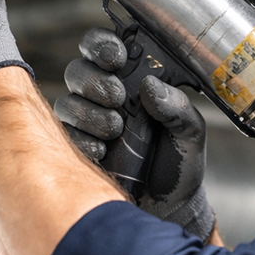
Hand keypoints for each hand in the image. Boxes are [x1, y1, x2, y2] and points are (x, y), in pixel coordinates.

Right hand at [55, 28, 214, 240]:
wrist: (171, 209)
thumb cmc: (180, 164)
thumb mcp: (190, 132)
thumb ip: (177, 107)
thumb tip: (151, 86)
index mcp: (133, 82)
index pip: (103, 48)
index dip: (101, 45)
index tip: (116, 58)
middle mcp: (106, 98)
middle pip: (77, 71)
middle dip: (95, 82)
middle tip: (118, 98)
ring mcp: (89, 124)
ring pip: (66, 103)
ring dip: (90, 114)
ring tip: (116, 130)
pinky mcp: (78, 151)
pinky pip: (64, 137)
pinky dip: (83, 142)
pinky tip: (104, 152)